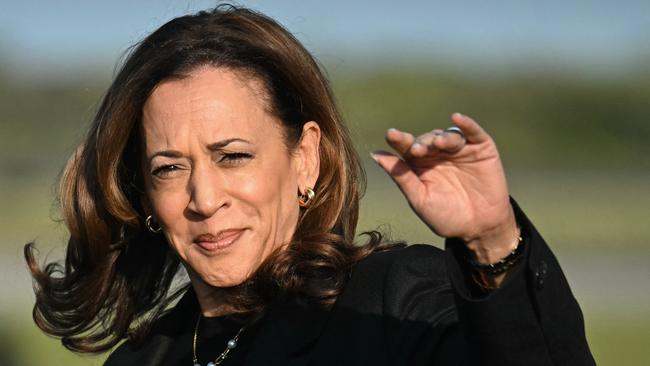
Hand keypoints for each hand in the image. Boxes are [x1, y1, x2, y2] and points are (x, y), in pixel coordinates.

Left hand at [371, 113, 518, 264]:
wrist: (478, 228)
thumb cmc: (445, 216)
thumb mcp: (420, 199)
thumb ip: (400, 176)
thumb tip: (374, 154)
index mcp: (419, 164)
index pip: (406, 147)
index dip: (398, 140)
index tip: (391, 135)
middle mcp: (438, 153)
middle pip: (426, 139)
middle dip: (421, 142)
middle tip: (417, 150)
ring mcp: (459, 149)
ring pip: (448, 135)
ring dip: (441, 137)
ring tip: (437, 144)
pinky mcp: (481, 148)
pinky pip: (473, 132)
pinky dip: (466, 124)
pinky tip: (456, 118)